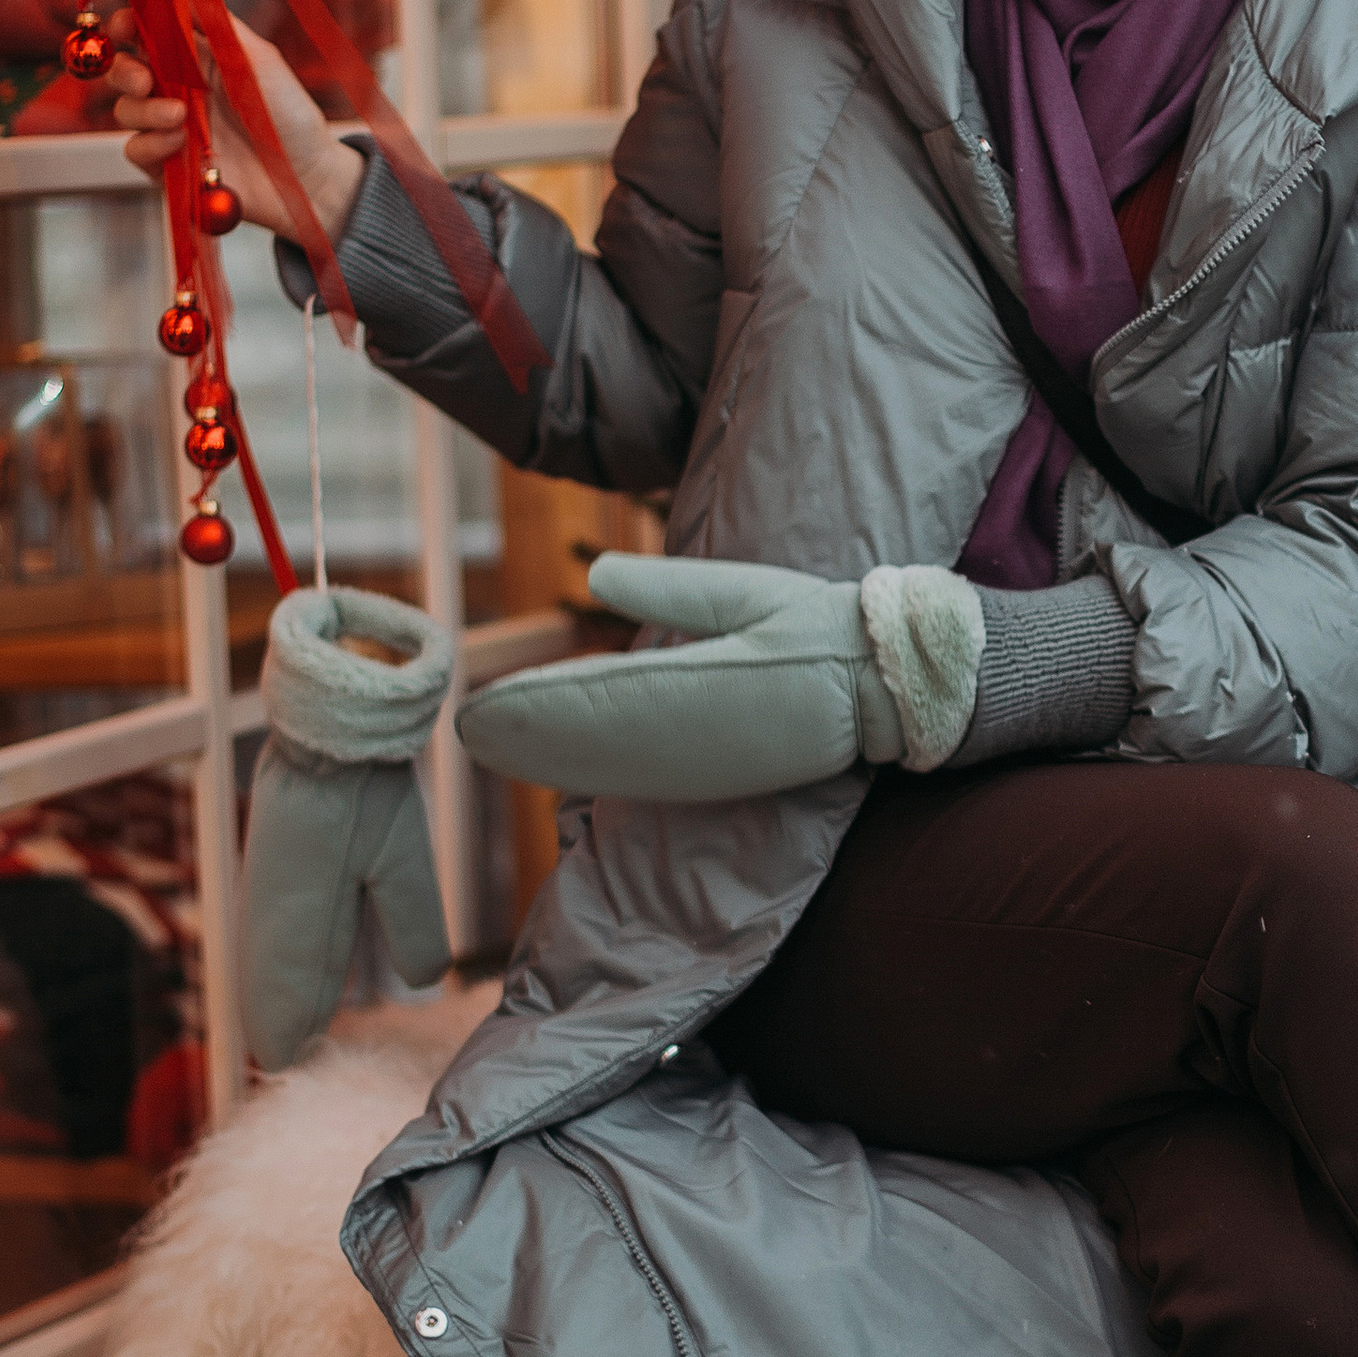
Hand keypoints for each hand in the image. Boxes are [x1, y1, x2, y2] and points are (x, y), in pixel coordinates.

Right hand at [117, 10, 365, 245]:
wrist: (307, 176)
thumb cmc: (289, 113)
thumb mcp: (256, 57)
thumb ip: (213, 21)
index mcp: (196, 57)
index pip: (145, 33)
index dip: (126, 24)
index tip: (124, 24)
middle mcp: (178, 90)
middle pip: (124, 71)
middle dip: (125, 71)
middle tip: (145, 80)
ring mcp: (172, 128)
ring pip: (126, 110)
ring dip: (145, 110)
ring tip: (179, 117)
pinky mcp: (170, 165)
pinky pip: (136, 150)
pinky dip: (151, 145)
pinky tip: (180, 145)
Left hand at [457, 555, 904, 803]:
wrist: (894, 683)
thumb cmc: (822, 624)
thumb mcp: (747, 592)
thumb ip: (671, 588)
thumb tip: (596, 575)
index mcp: (712, 689)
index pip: (604, 701)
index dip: (537, 708)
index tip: (480, 711)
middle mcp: (704, 742)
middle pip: (594, 746)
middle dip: (526, 738)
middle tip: (463, 733)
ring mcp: (712, 770)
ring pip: (612, 771)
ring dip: (549, 762)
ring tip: (491, 749)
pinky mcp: (721, 781)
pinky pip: (642, 781)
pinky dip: (590, 774)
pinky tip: (556, 770)